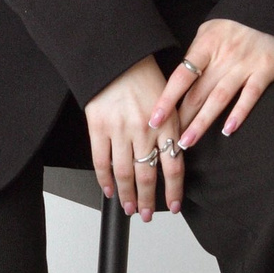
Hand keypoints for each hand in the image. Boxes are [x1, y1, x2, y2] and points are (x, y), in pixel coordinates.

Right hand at [84, 56, 184, 219]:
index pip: (174, 167)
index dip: (174, 191)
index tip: (173, 206)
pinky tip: (109, 190)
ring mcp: (119, 130)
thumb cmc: (145, 77)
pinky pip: (101, 161)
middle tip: (146, 214)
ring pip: (124, 173)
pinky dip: (104, 179)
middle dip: (148, 200)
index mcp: (166, 124)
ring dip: (127, 195)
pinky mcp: (98, 127)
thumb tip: (175, 158)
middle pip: (147, 175)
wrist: (118, 58)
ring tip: (130, 207)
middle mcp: (144, 130)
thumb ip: (172, 129)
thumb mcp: (170, 101)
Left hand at [153, 19, 273, 147]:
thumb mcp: (211, 29)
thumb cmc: (238, 19)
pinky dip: (239, 113)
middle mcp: (223, 58)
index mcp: (206, 46)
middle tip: (168, 142)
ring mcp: (244, 66)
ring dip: (202, 123)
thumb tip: (182, 79)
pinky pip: (250, 96)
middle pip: (197, 93)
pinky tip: (228, 130)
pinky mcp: (264, 71)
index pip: (181, 77)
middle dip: (181, 119)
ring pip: (219, 99)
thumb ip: (198, 53)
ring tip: (189, 141)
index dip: (167, 99)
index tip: (154, 118)